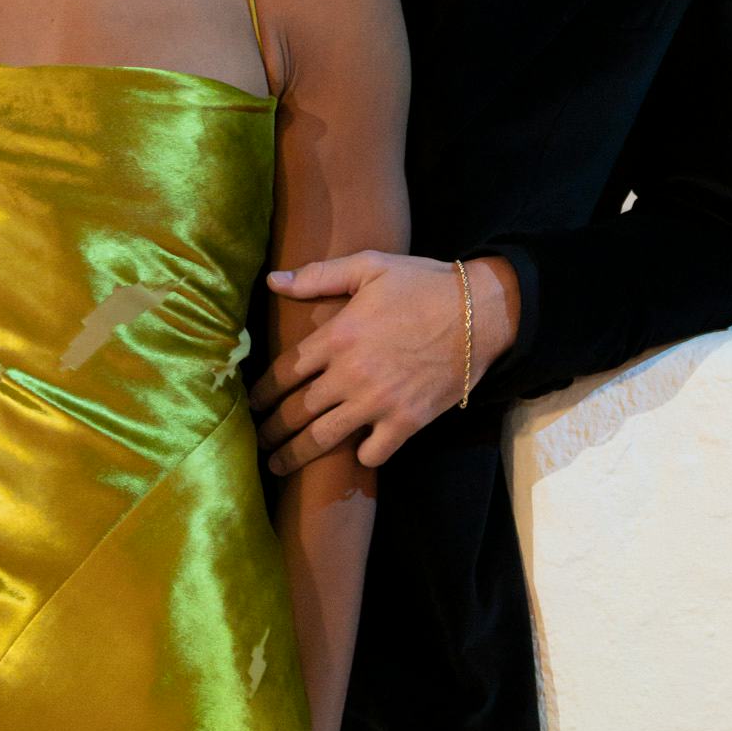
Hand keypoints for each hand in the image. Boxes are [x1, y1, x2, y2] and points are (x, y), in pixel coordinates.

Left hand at [252, 251, 517, 473]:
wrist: (481, 312)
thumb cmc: (424, 284)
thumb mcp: (370, 266)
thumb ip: (319, 276)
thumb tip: (273, 281)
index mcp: (338, 336)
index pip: (284, 371)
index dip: (262, 391)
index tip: (250, 403)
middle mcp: (350, 374)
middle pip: (296, 411)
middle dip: (271, 429)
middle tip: (257, 441)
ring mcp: (378, 402)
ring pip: (323, 438)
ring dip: (295, 454)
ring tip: (278, 464)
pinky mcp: (407, 421)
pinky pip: (373, 452)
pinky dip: (360, 457)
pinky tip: (352, 456)